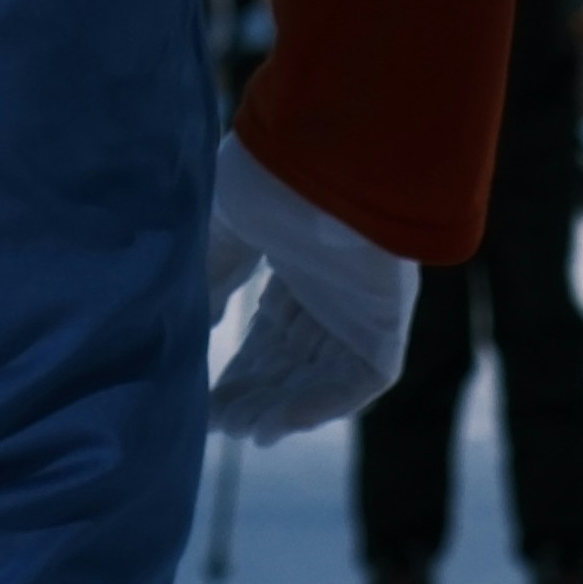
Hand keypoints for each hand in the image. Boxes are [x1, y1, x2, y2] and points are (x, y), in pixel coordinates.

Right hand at [199, 136, 413, 442]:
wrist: (333, 151)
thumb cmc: (277, 174)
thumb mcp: (226, 225)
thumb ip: (212, 272)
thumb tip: (194, 322)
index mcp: (299, 262)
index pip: (271, 331)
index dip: (239, 366)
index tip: (203, 396)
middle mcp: (334, 290)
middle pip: (293, 362)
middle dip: (254, 394)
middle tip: (214, 424)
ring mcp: (364, 307)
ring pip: (323, 377)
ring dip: (283, 408)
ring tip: (242, 431)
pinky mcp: (388, 320)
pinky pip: (364, 378)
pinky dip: (325, 404)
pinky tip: (282, 422)